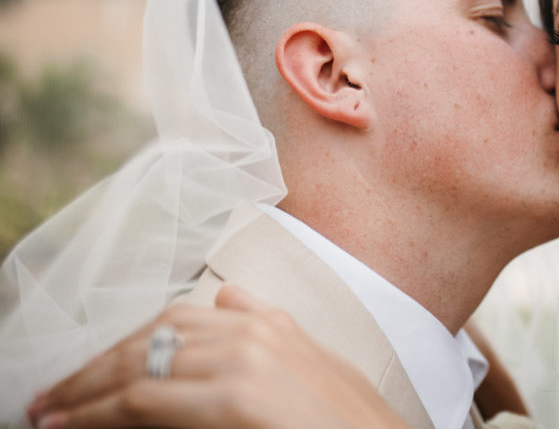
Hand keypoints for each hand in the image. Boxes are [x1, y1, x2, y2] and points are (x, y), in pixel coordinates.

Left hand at [27, 285, 408, 428]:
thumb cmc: (351, 422)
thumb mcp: (314, 362)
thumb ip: (269, 328)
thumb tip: (228, 299)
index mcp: (271, 323)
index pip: (176, 319)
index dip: (125, 344)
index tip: (92, 370)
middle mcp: (253, 331)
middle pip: (151, 337)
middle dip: (94, 367)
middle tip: (52, 393)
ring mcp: (244, 360)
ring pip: (139, 363)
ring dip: (85, 388)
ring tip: (49, 410)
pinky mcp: (235, 397)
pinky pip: (145, 398)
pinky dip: (98, 410)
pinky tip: (72, 423)